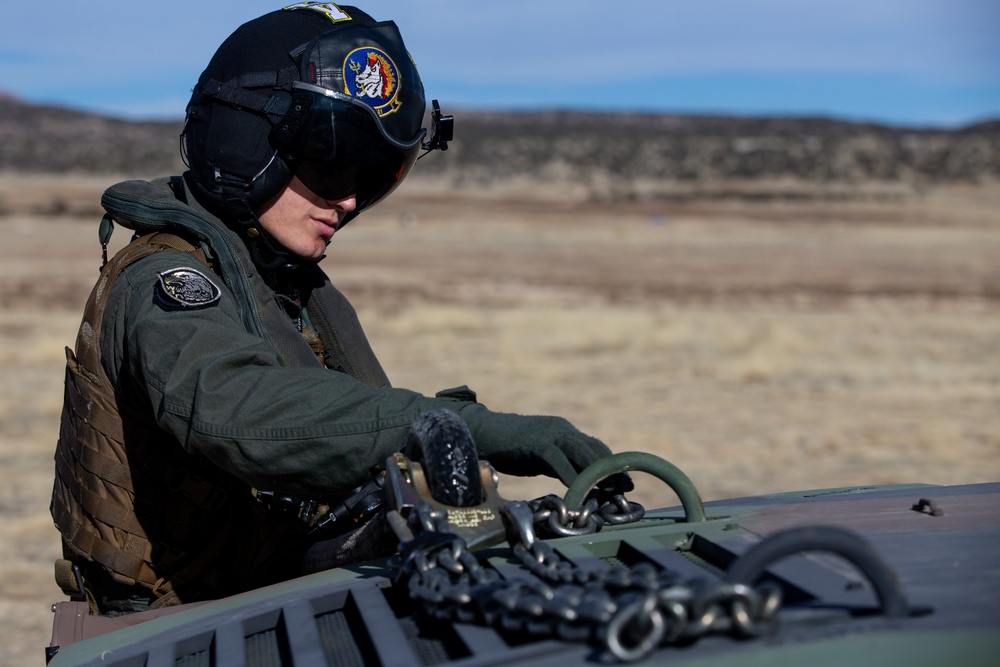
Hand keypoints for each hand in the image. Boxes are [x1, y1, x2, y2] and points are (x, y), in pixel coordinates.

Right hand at [458, 407, 629, 488]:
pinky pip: (558, 460)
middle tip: (626, 490)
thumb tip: (578, 483)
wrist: (481, 433)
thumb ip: (560, 464)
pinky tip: (578, 490)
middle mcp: (561, 429)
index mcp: (564, 430)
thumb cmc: (509, 448)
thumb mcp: (541, 456)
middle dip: (612, 471)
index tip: (626, 482)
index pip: (596, 447)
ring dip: (598, 475)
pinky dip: (571, 476)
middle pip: (595, 450)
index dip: (612, 465)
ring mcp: (549, 434)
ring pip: (582, 453)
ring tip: (610, 492)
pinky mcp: (535, 442)